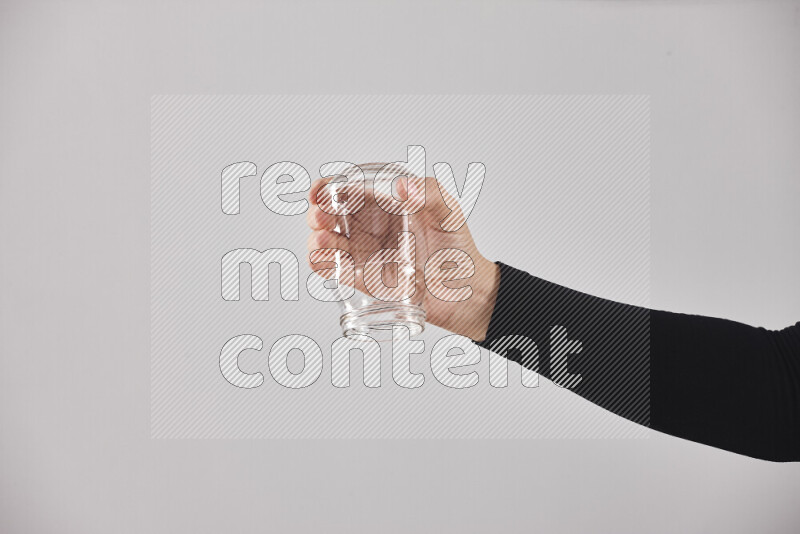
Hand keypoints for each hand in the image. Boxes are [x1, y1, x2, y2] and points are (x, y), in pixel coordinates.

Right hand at [305, 173, 499, 340]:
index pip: (345, 190)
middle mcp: (366, 228)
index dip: (325, 188)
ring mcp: (362, 254)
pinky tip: (324, 261)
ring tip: (327, 241)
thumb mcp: (449, 212)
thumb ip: (430, 193)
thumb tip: (403, 187)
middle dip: (316, 214)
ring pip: (324, 243)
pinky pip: (331, 271)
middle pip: (326, 216)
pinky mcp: (362, 280)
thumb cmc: (458, 247)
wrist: (466, 292)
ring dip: (316, 240)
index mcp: (381, 205)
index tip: (320, 192)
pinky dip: (320, 265)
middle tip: (322, 218)